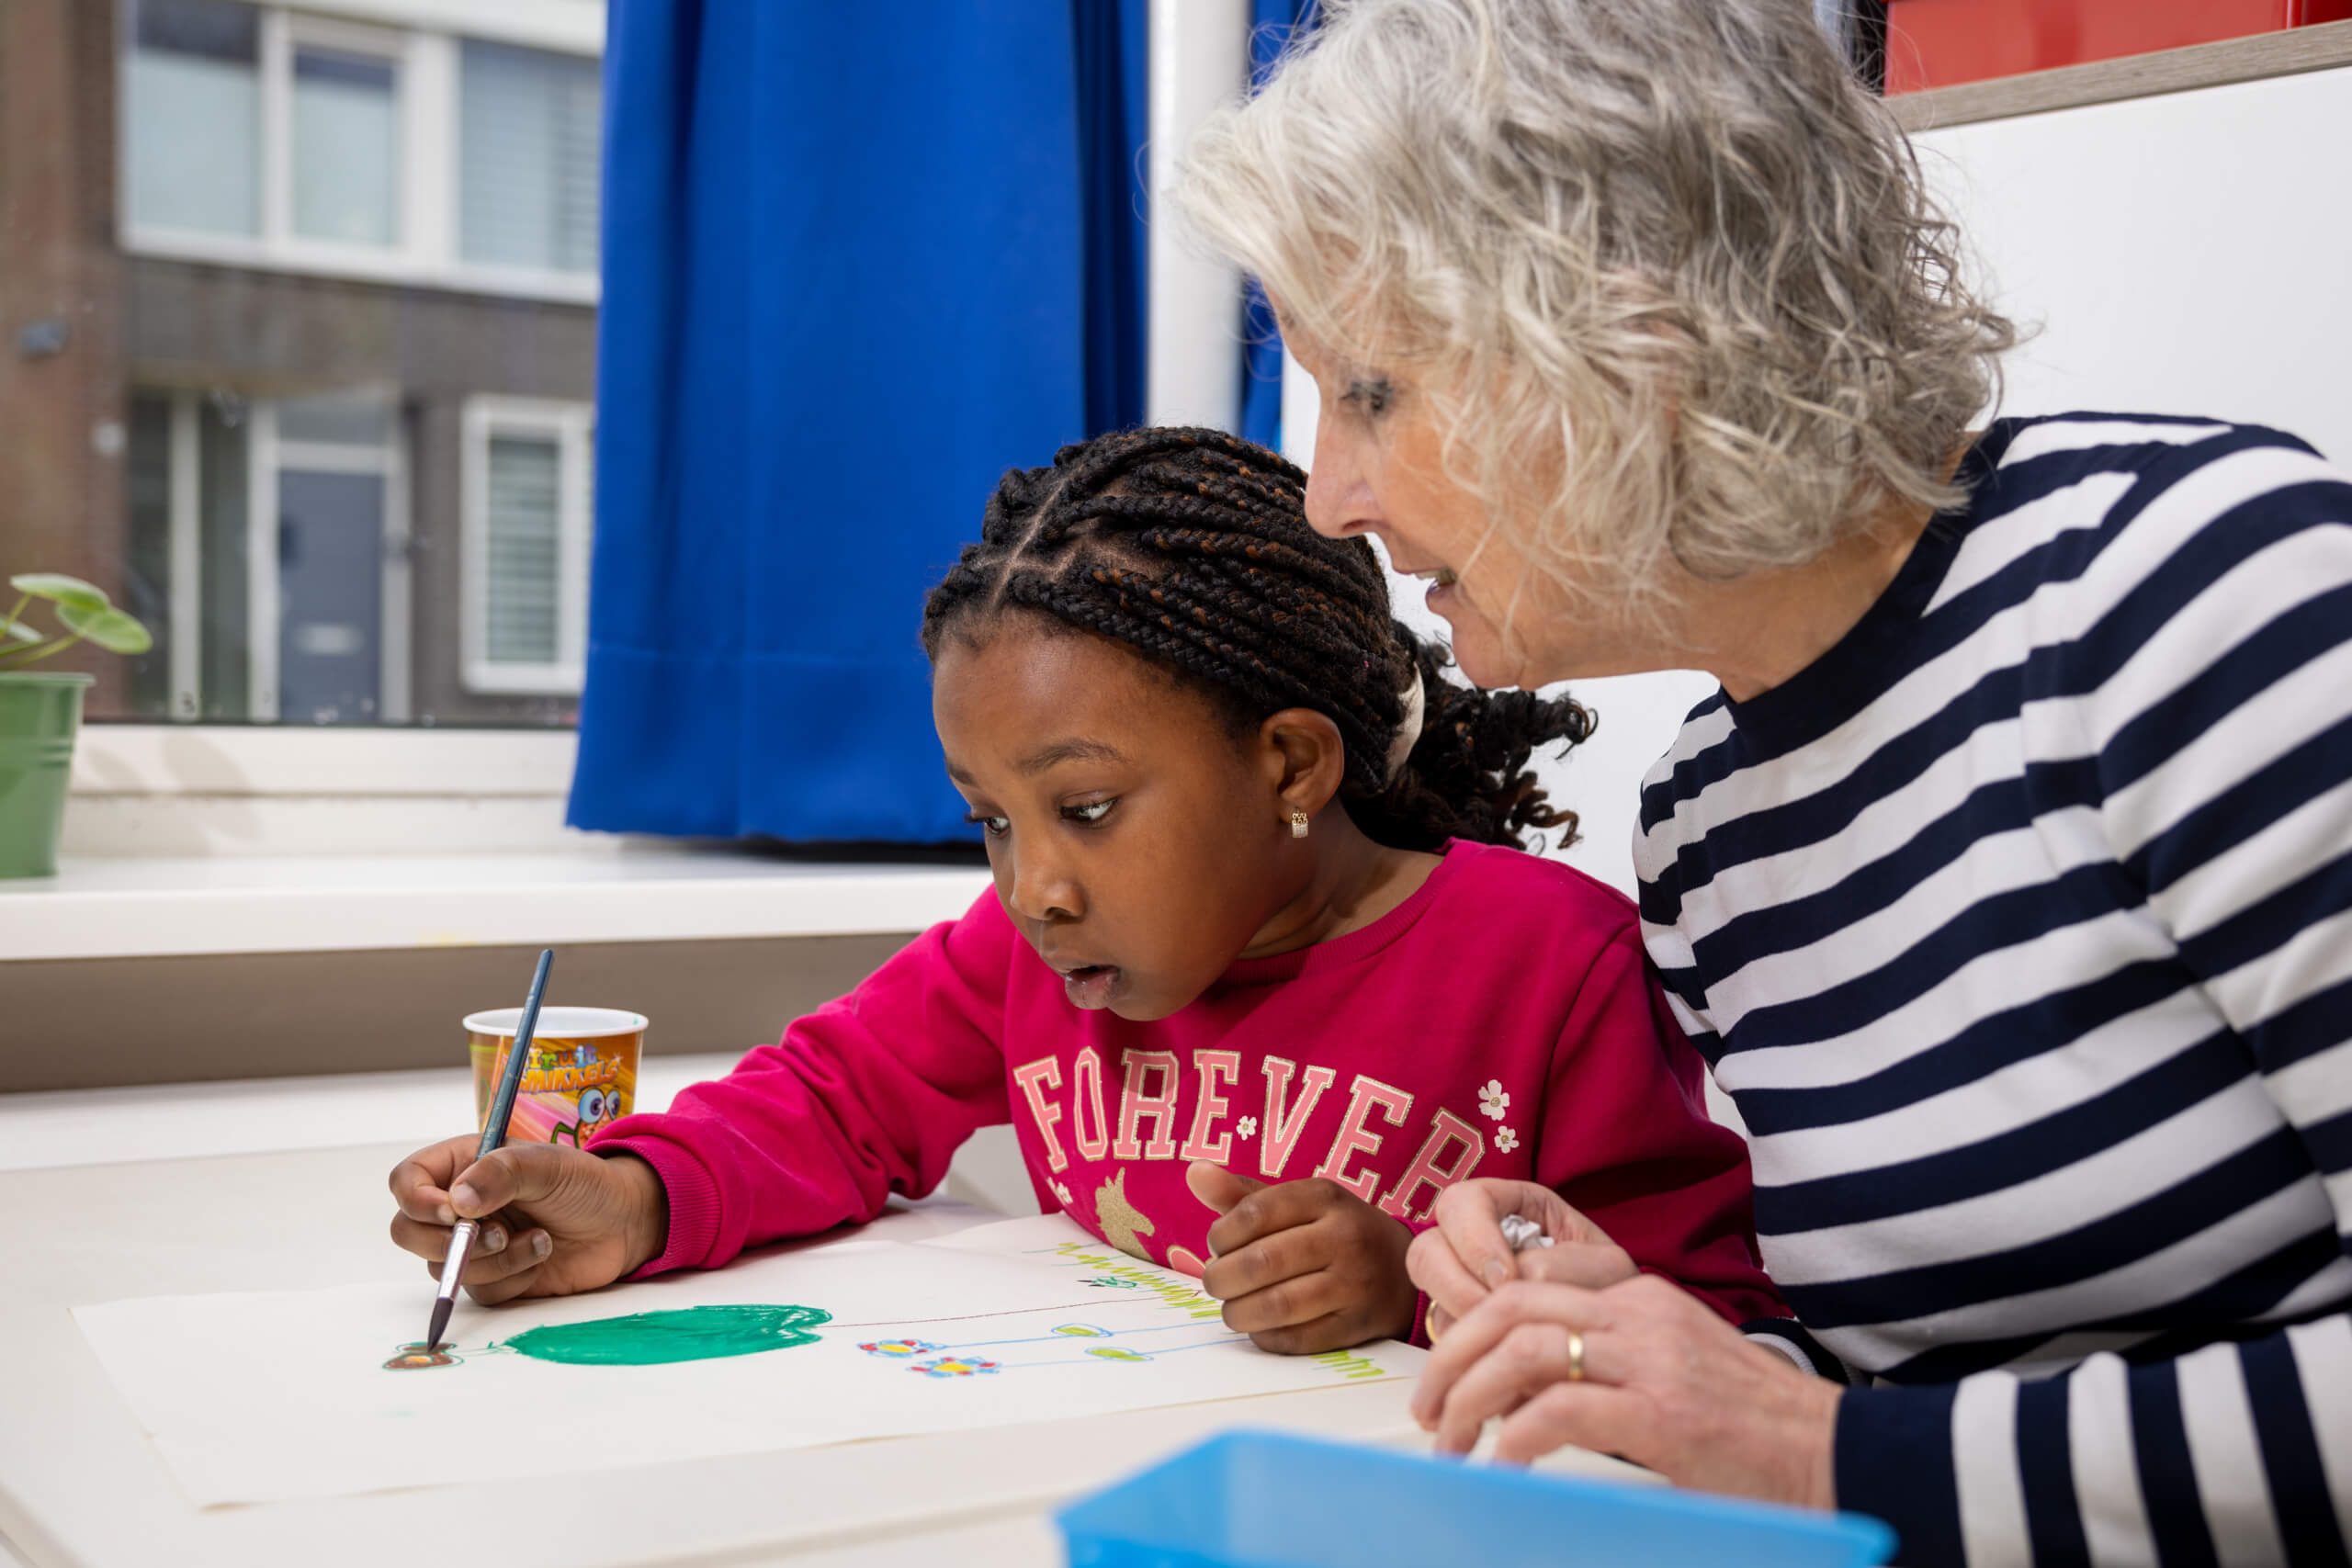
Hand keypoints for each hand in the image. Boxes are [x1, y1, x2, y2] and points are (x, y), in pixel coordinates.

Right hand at [387, 1135, 668, 1305]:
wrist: (624, 1222)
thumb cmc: (585, 1182)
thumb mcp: (547, 1165)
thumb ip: (501, 1174)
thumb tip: (457, 1202)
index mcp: (463, 1165)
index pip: (407, 1181)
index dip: (417, 1200)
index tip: (453, 1211)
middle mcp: (460, 1205)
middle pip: (409, 1232)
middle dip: (447, 1242)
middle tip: (496, 1234)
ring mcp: (474, 1244)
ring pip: (444, 1268)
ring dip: (494, 1260)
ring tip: (540, 1239)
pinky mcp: (495, 1277)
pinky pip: (480, 1290)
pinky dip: (512, 1277)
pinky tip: (542, 1254)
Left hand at [1187, 1160, 1416, 1353]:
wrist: (1402, 1269)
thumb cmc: (1332, 1232)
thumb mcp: (1298, 1203)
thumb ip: (1244, 1194)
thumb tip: (1194, 1172)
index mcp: (1325, 1197)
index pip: (1256, 1212)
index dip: (1222, 1234)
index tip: (1215, 1246)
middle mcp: (1344, 1236)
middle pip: (1262, 1261)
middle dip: (1222, 1278)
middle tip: (1214, 1283)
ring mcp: (1355, 1283)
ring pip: (1279, 1304)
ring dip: (1239, 1312)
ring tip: (1232, 1309)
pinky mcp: (1359, 1325)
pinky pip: (1299, 1339)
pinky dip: (1266, 1337)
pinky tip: (1259, 1327)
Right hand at [1410, 1179, 1636, 1340]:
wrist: (1611, 1337)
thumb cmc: (1614, 1290)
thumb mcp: (1606, 1268)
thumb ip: (1565, 1265)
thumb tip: (1513, 1285)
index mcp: (1508, 1204)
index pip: (1464, 1202)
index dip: (1476, 1240)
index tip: (1506, 1280)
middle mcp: (1471, 1239)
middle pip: (1427, 1248)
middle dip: (1459, 1288)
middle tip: (1498, 1319)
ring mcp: (1457, 1282)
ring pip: (1425, 1298)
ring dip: (1459, 1321)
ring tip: (1503, 1347)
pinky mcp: (1456, 1325)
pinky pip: (1439, 1336)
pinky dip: (1465, 1354)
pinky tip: (1501, 1369)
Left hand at [1411, 1273, 1839, 1508]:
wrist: (1835, 1453)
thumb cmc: (1751, 1426)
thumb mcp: (1672, 1369)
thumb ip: (1607, 1364)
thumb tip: (1522, 1395)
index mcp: (1638, 1295)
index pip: (1528, 1283)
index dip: (1472, 1323)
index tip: (1449, 1372)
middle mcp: (1638, 1314)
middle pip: (1508, 1308)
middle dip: (1450, 1358)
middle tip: (1426, 1412)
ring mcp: (1652, 1360)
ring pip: (1523, 1352)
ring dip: (1469, 1401)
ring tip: (1450, 1448)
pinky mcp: (1663, 1414)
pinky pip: (1563, 1411)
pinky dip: (1518, 1440)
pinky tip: (1504, 1469)